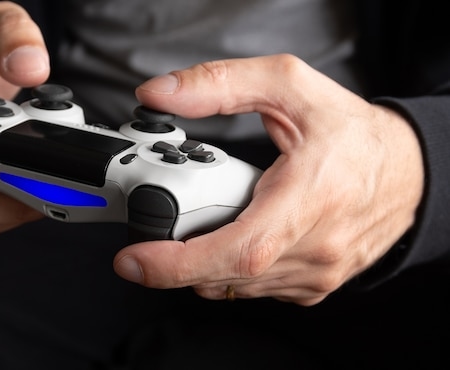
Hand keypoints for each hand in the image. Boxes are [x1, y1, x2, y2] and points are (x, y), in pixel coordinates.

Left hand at [113, 54, 424, 305]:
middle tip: (163, 218)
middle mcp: (315, 248)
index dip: (180, 263)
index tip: (135, 260)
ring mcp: (315, 274)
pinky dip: (226, 269)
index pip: (239, 250)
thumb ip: (221, 84)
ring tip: (209, 217)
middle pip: (225, 274)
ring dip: (200, 260)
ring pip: (233, 287)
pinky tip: (232, 235)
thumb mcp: (289, 87)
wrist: (407, 171)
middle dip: (176, 254)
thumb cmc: (353, 135)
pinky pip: (252, 290)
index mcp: (310, 197)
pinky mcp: (312, 287)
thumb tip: (161, 95)